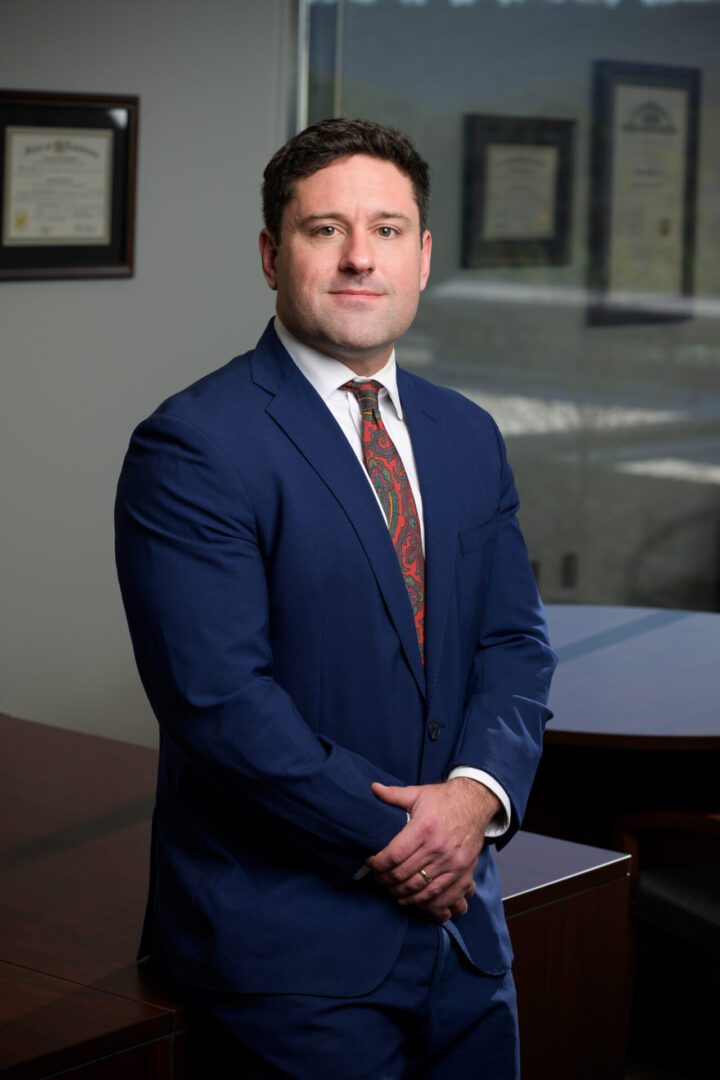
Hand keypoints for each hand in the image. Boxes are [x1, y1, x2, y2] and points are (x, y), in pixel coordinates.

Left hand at [367, 778, 500, 921]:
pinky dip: (423, 902)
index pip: (394, 855)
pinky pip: (440, 895)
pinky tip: (411, 899)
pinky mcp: (462, 871)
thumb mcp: (418, 793)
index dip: (378, 864)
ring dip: (401, 893)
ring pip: (420, 888)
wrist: (476, 802)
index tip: (371, 863)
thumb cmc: (443, 799)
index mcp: (424, 828)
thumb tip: (373, 788)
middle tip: (378, 878)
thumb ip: (394, 795)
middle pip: (404, 874)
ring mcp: (452, 862)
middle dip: (386, 880)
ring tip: (391, 889)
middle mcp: (438, 847)